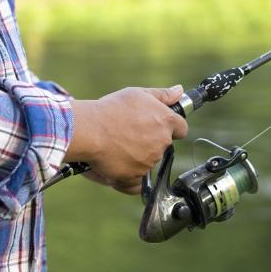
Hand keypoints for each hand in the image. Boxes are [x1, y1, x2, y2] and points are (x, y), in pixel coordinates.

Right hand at [66, 86, 187, 193]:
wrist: (89, 130)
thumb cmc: (112, 109)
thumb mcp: (138, 94)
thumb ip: (162, 95)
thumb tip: (179, 91)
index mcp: (166, 121)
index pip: (181, 129)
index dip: (171, 127)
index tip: (157, 125)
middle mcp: (161, 143)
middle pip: (162, 145)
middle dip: (151, 140)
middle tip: (130, 132)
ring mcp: (149, 162)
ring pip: (148, 161)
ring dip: (138, 156)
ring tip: (118, 144)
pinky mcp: (135, 176)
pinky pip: (137, 181)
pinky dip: (130, 175)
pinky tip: (118, 163)